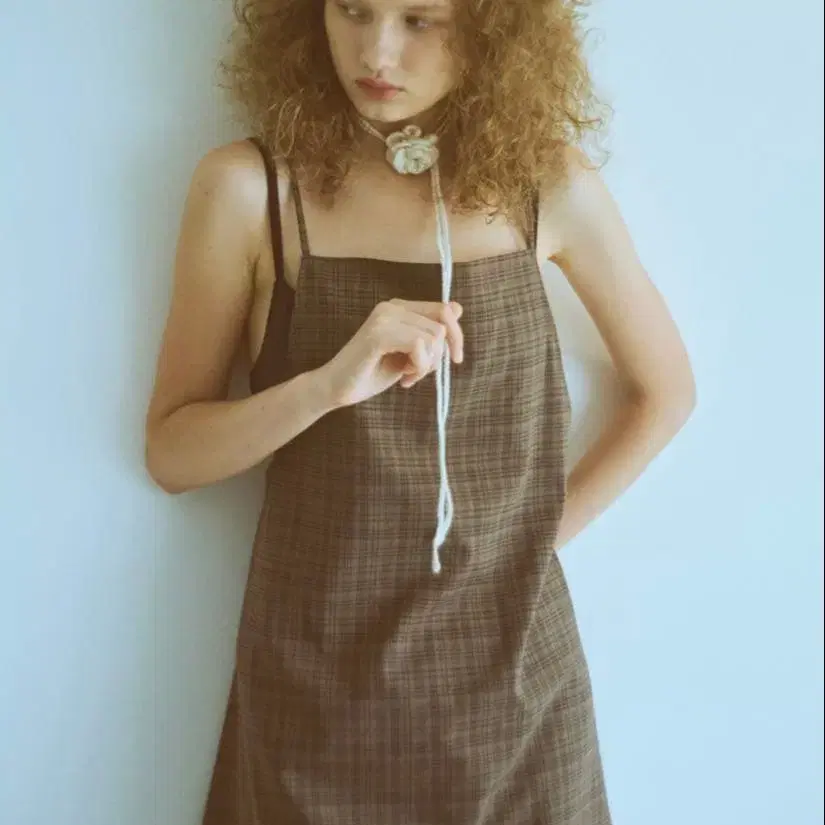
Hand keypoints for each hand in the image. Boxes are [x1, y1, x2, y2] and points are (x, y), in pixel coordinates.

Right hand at [318, 299, 463, 407]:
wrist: (335, 388)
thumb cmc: (371, 373)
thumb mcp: (410, 353)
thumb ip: (429, 332)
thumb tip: (457, 308)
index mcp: (399, 308)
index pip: (445, 310)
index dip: (456, 336)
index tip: (456, 359)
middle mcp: (392, 307)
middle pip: (442, 325)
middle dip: (438, 356)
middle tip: (417, 372)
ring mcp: (384, 318)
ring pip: (433, 336)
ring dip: (426, 364)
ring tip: (407, 375)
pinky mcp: (378, 334)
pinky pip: (418, 345)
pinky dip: (418, 366)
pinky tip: (404, 378)